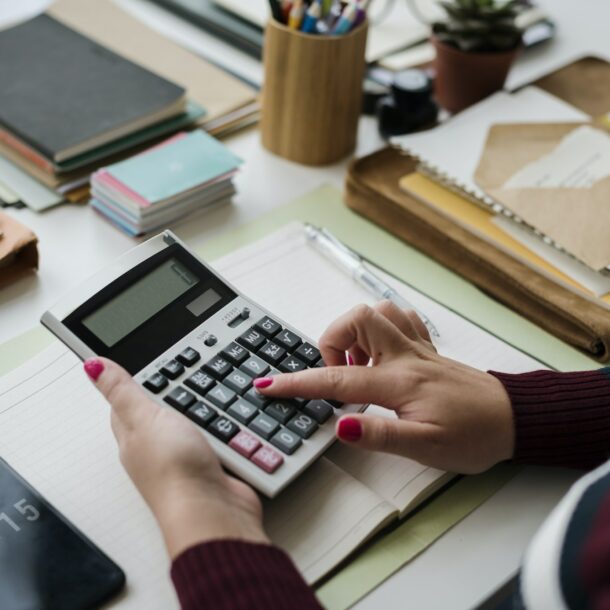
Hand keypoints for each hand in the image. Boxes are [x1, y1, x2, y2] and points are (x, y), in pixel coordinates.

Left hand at [83, 358, 267, 558]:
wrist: (212, 511)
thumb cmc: (173, 470)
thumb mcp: (145, 417)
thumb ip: (122, 391)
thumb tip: (92, 366)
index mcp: (133, 435)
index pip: (127, 403)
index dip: (137, 382)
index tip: (151, 364)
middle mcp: (157, 449)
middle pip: (164, 412)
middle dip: (180, 395)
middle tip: (192, 376)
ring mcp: (186, 459)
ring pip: (196, 425)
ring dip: (208, 413)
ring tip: (217, 397)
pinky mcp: (213, 467)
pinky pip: (220, 441)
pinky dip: (228, 432)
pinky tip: (233, 426)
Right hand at [255, 301, 513, 473]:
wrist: (513, 419)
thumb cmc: (473, 436)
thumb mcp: (426, 448)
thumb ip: (380, 435)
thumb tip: (340, 425)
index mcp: (398, 382)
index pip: (335, 381)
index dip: (296, 384)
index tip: (267, 386)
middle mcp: (405, 355)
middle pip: (356, 319)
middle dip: (330, 341)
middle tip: (337, 377)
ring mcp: (417, 347)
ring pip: (377, 311)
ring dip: (356, 333)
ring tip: (357, 365)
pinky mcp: (427, 347)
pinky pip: (400, 318)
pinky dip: (381, 326)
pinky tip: (381, 352)